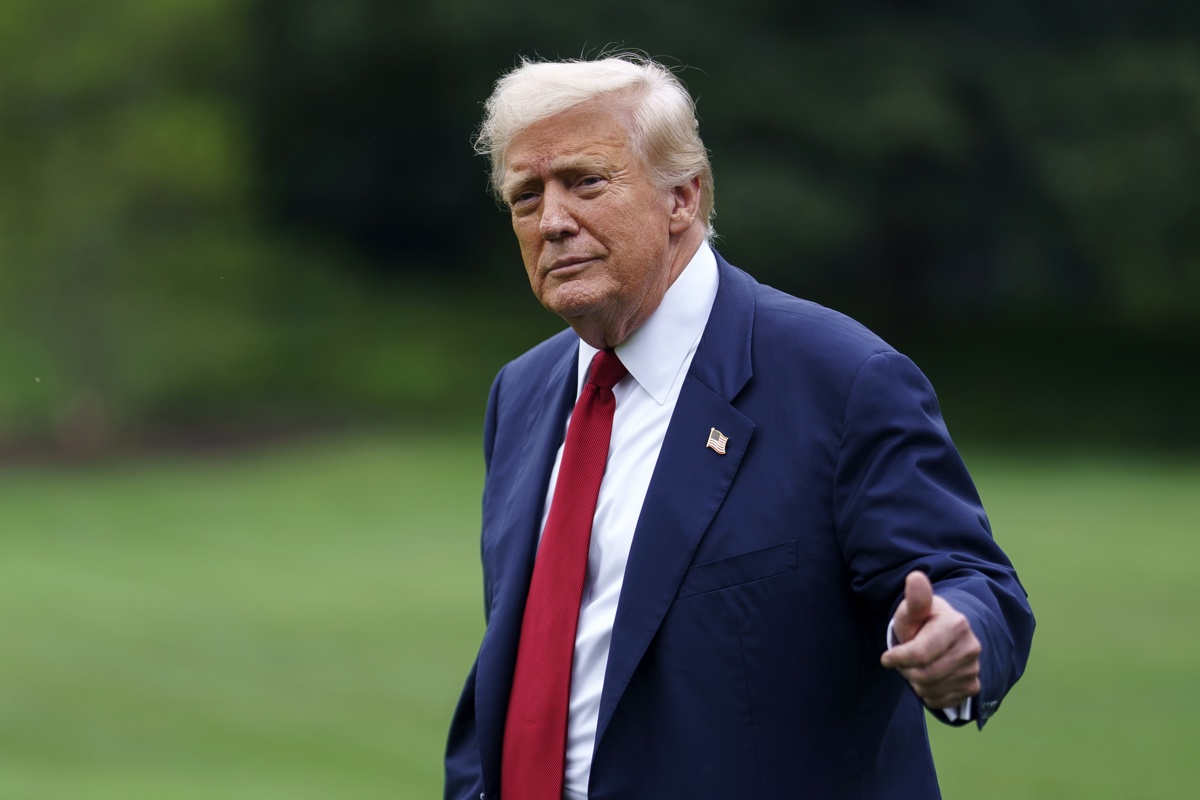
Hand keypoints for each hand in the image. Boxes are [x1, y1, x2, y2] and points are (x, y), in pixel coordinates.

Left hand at [881, 570, 981, 709]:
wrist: (945, 636)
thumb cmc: (922, 622)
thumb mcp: (913, 610)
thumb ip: (915, 599)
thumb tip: (915, 577)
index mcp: (956, 625)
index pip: (919, 655)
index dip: (897, 658)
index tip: (887, 657)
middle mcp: (971, 648)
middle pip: (924, 675)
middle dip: (906, 670)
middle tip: (904, 660)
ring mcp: (974, 669)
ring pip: (930, 690)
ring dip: (915, 682)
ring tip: (917, 666)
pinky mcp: (972, 687)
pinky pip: (940, 701)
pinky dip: (927, 693)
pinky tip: (928, 677)